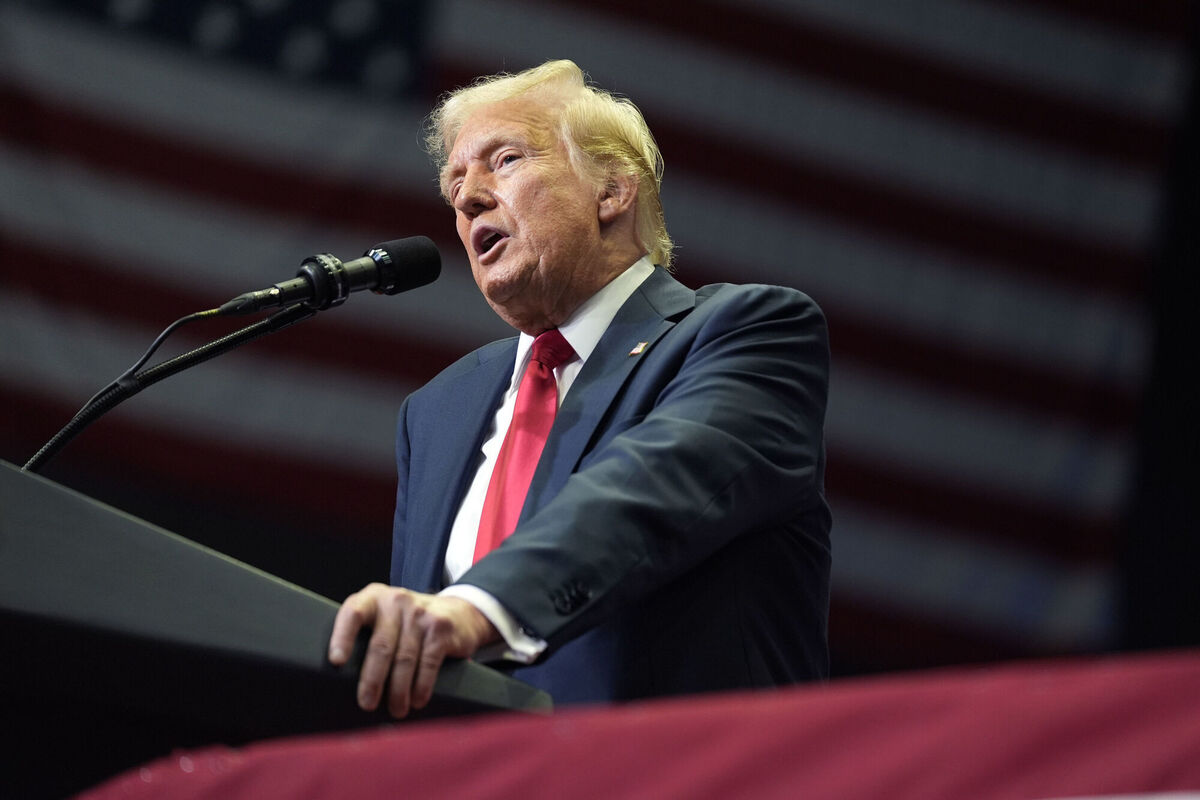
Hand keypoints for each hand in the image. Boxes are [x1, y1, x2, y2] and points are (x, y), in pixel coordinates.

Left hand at [328, 583, 499, 717]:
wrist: (457, 611)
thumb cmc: (408, 624)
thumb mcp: (384, 619)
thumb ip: (366, 636)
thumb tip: (344, 681)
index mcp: (372, 599)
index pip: (352, 614)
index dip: (342, 638)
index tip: (336, 662)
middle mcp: (396, 601)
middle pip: (380, 645)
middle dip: (372, 680)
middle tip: (367, 704)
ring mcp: (420, 613)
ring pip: (404, 658)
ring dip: (399, 690)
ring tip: (396, 710)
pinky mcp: (440, 627)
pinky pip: (427, 662)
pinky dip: (421, 686)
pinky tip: (417, 700)